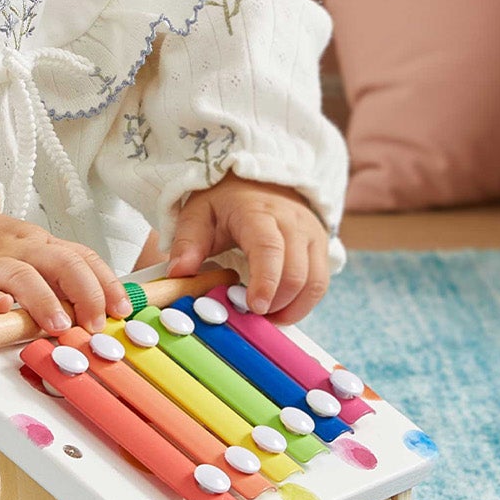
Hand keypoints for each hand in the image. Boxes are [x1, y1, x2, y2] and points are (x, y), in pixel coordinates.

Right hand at [0, 204, 130, 332]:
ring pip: (22, 275)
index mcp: (45, 246)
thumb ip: (63, 280)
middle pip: (62, 263)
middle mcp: (23, 250)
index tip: (121, 309)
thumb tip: (104, 312)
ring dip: (45, 301)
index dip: (106, 284)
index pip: (84, 258)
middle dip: (85, 293)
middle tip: (94, 323)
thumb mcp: (34, 259)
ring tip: (58, 326)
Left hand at [166, 177, 329, 322]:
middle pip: (297, 272)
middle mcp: (293, 222)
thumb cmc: (226, 201)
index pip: (269, 249)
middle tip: (251, 317)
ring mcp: (311, 234)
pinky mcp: (320, 246)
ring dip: (293, 308)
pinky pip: (320, 283)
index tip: (254, 307)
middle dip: (277, 304)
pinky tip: (280, 309)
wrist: (259, 181)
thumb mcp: (198, 214)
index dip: (265, 282)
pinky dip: (303, 303)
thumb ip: (187, 242)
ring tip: (266, 317)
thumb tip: (178, 272)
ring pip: (315, 282)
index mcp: (258, 213)